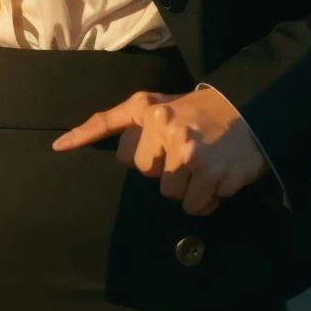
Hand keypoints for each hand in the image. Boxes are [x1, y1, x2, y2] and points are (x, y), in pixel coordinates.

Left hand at [51, 87, 268, 215]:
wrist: (251, 106)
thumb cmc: (193, 108)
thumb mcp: (149, 103)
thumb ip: (107, 122)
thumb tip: (59, 144)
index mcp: (150, 113)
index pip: (127, 158)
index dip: (146, 155)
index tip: (161, 147)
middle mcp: (170, 133)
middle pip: (152, 179)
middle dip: (168, 171)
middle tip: (187, 151)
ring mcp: (195, 157)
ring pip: (174, 197)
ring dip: (189, 188)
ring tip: (204, 164)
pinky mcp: (217, 177)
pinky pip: (199, 207)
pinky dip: (209, 199)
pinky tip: (218, 176)